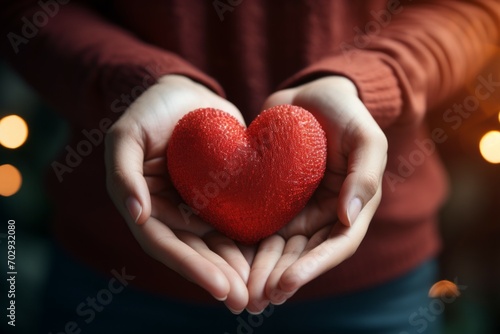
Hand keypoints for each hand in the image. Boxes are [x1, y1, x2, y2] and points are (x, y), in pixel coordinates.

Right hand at [105, 75, 250, 312]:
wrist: (184, 91)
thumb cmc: (149, 110)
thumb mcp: (126, 135)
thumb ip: (124, 174)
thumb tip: (137, 215)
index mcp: (145, 206)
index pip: (166, 245)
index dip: (191, 267)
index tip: (220, 287)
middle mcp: (171, 213)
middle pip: (194, 252)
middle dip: (219, 278)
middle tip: (244, 302)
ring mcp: (197, 206)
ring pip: (217, 243)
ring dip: (236, 269)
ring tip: (259, 291)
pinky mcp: (222, 194)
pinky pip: (236, 220)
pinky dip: (249, 241)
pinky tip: (269, 257)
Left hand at [246, 76, 387, 312]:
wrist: (311, 93)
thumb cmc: (344, 111)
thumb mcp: (365, 137)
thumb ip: (365, 175)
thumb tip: (350, 219)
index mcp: (350, 207)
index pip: (335, 246)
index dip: (313, 267)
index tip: (286, 283)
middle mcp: (323, 214)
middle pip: (303, 254)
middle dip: (280, 277)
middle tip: (255, 297)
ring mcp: (296, 207)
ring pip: (279, 247)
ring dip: (261, 270)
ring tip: (241, 290)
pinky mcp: (271, 197)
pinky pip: (259, 224)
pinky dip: (246, 244)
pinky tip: (228, 259)